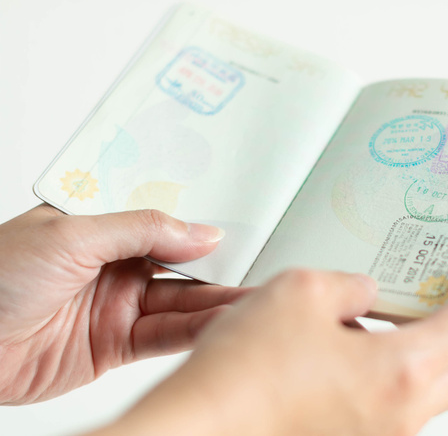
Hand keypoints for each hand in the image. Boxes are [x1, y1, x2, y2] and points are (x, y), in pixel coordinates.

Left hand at [0, 205, 247, 403]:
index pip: (165, 220)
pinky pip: (165, 335)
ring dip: (216, 304)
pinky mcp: (116, 344)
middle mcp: (113, 264)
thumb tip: (201, 231)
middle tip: (259, 270)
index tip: (240, 229)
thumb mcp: (72, 235)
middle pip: (180, 264)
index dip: (202, 225)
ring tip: (253, 301)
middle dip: (219, 269)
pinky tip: (221, 324)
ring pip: (180, 302)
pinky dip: (195, 331)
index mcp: (100, 226)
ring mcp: (117, 305)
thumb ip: (143, 229)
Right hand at [97, 247, 447, 435]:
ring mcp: (379, 435)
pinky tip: (348, 350)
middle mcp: (401, 414)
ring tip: (382, 316)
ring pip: (431, 387)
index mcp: (403, 371)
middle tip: (447, 289)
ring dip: (424, 348)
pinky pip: (393, 403)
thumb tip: (364, 296)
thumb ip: (351, 286)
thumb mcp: (304, 291)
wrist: (202, 428)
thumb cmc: (245, 374)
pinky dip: (390, 372)